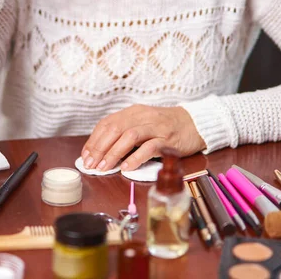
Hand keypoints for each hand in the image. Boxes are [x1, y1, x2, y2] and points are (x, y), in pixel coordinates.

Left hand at [81, 104, 205, 171]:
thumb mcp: (143, 124)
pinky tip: (126, 167)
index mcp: (133, 112)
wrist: (194, 123)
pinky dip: (135, 157)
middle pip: (115, 129)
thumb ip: (125, 133)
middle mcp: (142, 116)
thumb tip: (102, 151)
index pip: (107, 123)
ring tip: (105, 167)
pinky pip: (149, 147)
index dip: (94, 139)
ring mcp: (155, 127)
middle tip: (91, 164)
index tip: (86, 156)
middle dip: (100, 148)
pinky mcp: (167, 138)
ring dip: (114, 153)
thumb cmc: (165, 127)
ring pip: (129, 136)